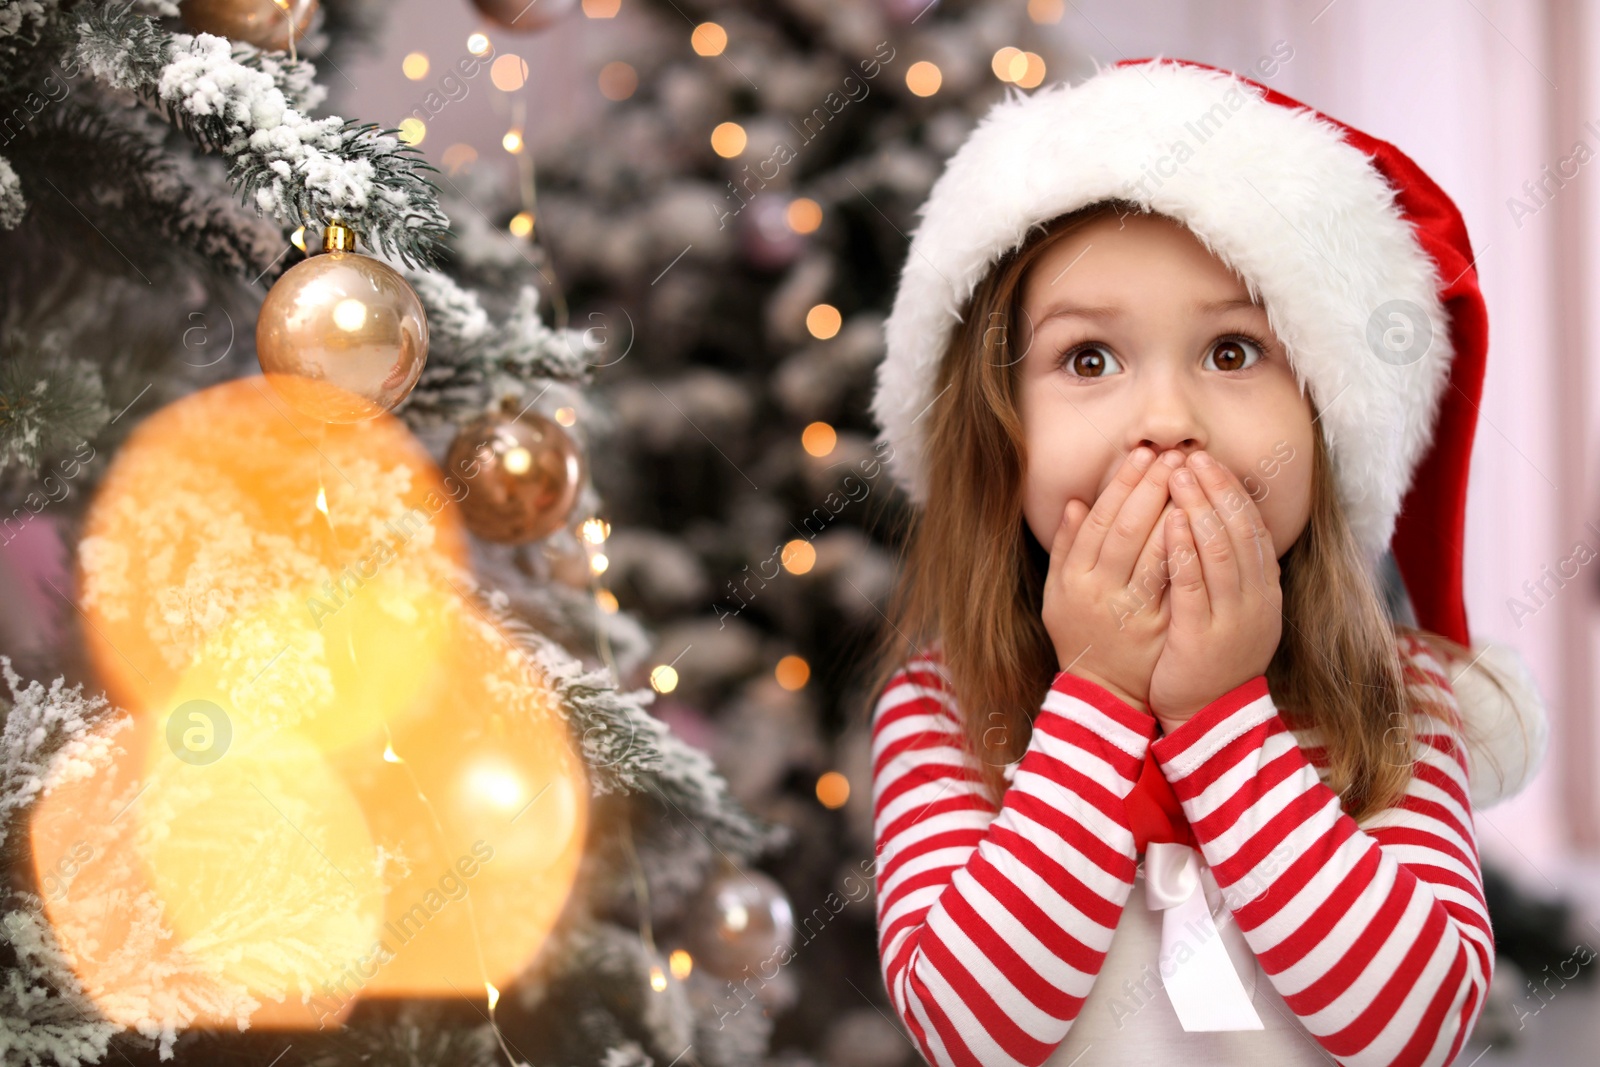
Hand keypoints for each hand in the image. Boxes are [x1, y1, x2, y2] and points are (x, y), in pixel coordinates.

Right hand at [1042, 446, 1181, 712]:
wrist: (1105, 692)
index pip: (1100, 519)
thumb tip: (1078, 501)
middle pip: (1127, 528)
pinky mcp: (1161, 626)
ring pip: (1155, 550)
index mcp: (1073, 577)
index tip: (1142, 453)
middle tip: (1174, 455)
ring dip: (1175, 509)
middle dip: (1152, 487)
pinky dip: (1190, 548)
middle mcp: (1099, 591)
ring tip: (1193, 477)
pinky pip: (1178, 581)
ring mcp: (1131, 610)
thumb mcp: (1057, 592)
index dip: (1122, 483)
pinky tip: (1204, 521)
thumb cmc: (1081, 633)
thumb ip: (1066, 547)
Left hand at [1148, 450, 1282, 730]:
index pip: (1252, 526)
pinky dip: (1185, 549)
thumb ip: (1227, 568)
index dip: (1230, 490)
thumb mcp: (1231, 608)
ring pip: (1222, 549)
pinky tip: (1171, 521)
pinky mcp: (1205, 635)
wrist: (1208, 716)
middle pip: (1240, 529)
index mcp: (1264, 589)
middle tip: (1189, 456)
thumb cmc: (1210, 655)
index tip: (1206, 459)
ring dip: (1199, 507)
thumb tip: (1213, 518)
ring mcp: (1234, 617)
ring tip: (1177, 475)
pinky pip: (1196, 584)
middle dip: (1214, 488)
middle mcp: (1257, 598)